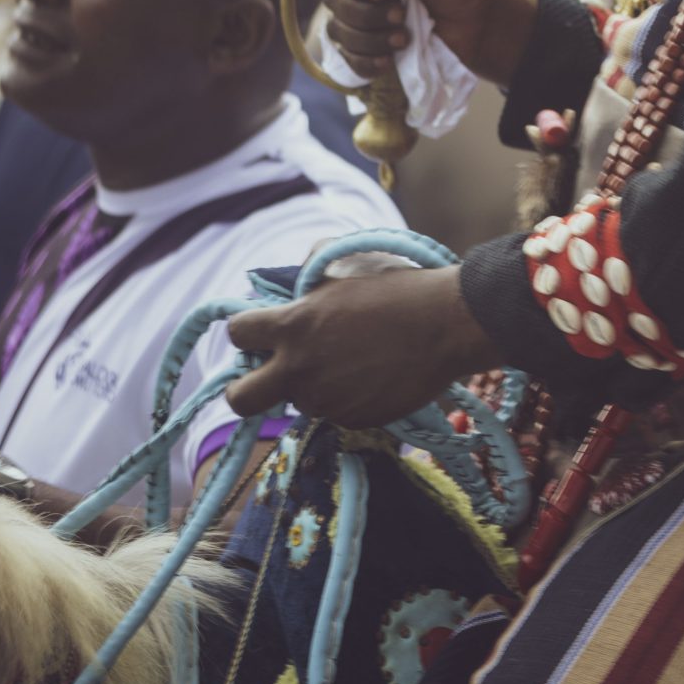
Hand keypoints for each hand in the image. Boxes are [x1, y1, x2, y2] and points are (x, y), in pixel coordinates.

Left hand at [225, 265, 496, 429]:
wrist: (445, 324)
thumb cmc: (398, 286)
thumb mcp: (348, 263)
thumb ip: (310, 270)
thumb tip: (296, 282)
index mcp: (294, 326)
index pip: (237, 333)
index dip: (246, 330)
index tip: (261, 329)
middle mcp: (300, 369)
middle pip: (239, 399)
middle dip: (244, 388)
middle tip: (269, 372)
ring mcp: (325, 400)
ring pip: (297, 401)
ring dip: (312, 384)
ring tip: (351, 357)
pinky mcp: (351, 420)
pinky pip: (333, 411)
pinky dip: (344, 396)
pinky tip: (372, 372)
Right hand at [324, 0, 537, 88]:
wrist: (489, 23)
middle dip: (364, 13)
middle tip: (400, 16)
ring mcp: (366, 17)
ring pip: (338, 31)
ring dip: (368, 39)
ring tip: (403, 38)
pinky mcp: (371, 49)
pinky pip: (348, 60)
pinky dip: (364, 63)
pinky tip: (389, 61)